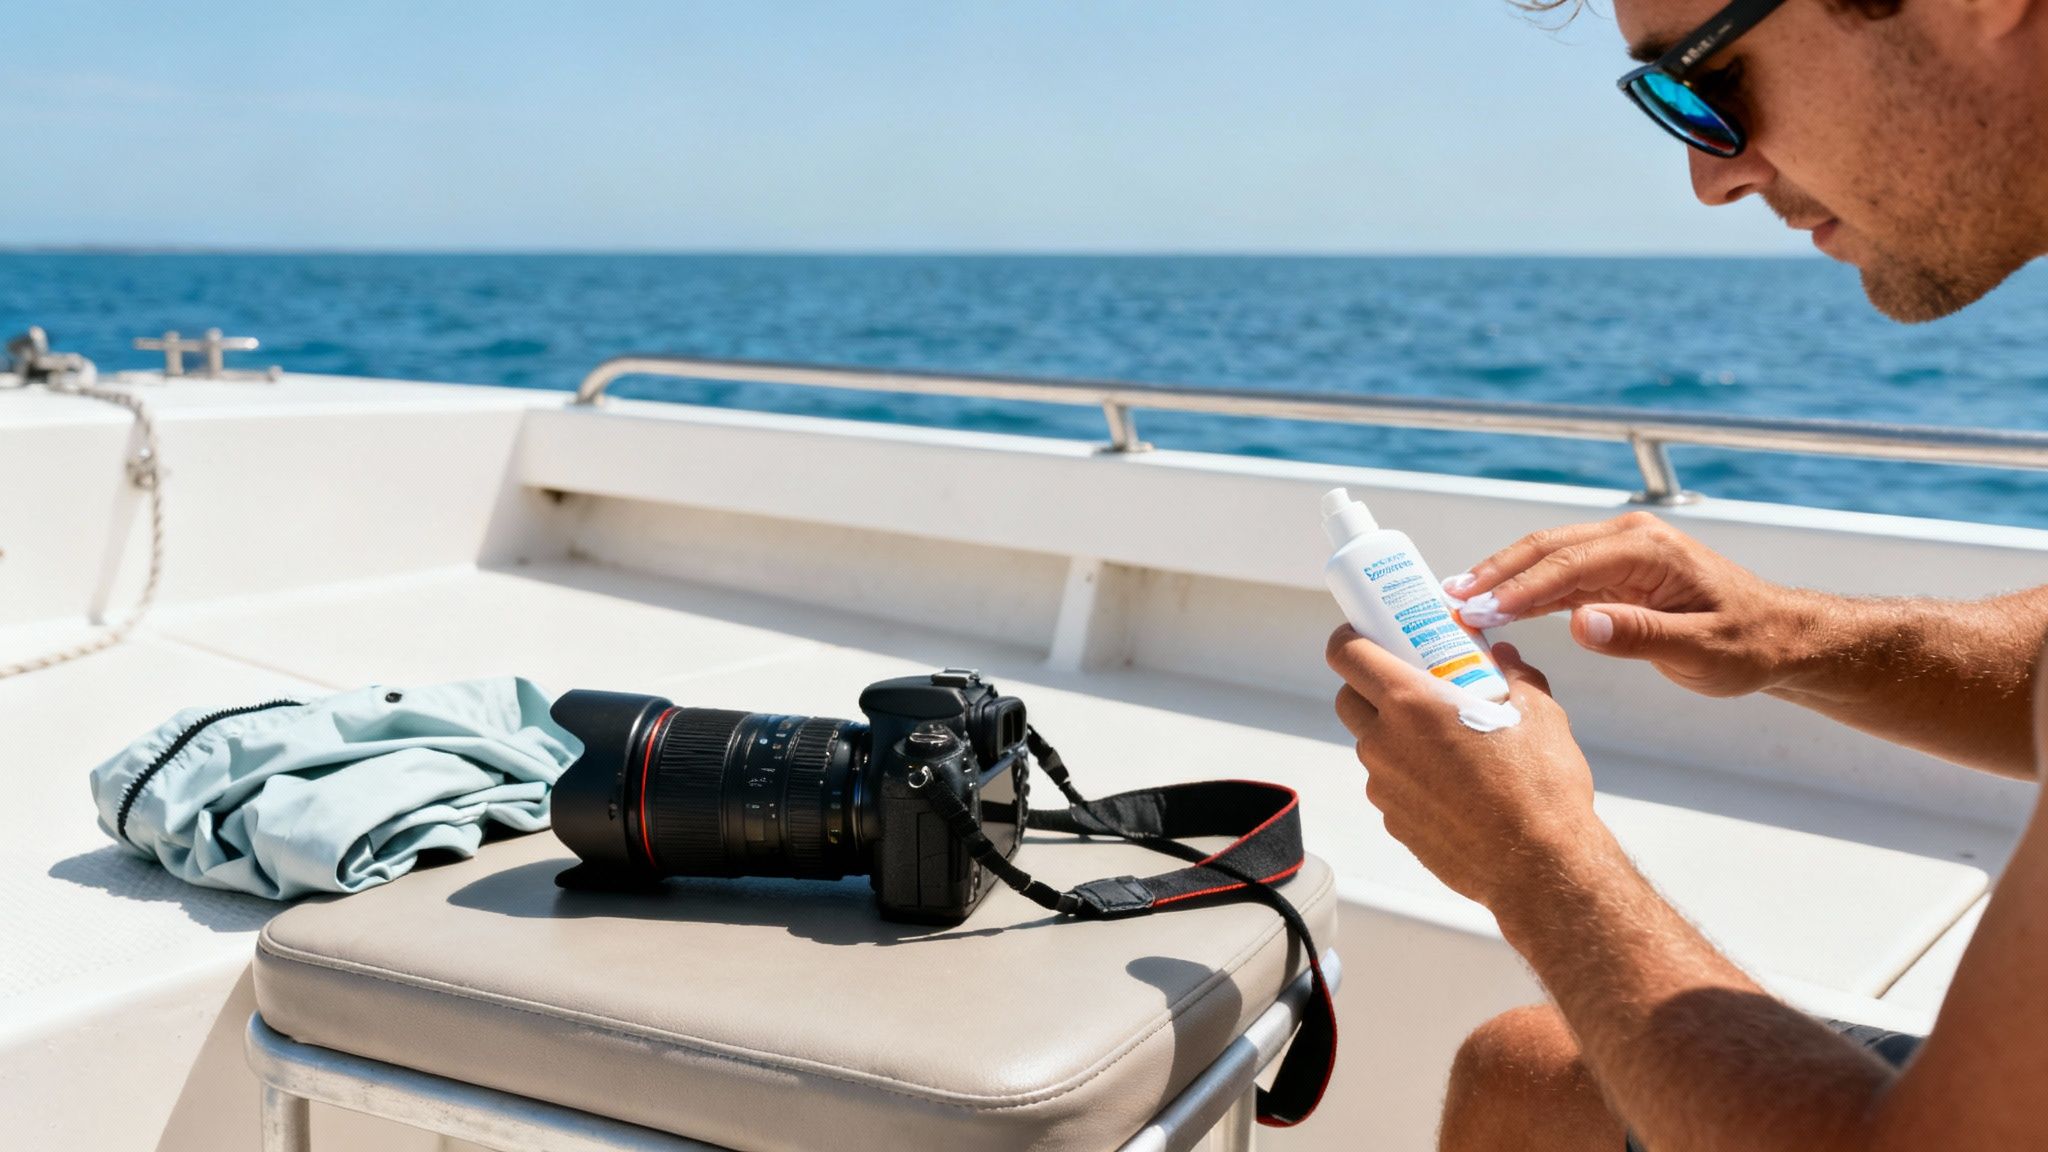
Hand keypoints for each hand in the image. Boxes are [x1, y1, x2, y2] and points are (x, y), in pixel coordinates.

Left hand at [1326, 625, 1601, 908]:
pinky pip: (1388, 783)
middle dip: (1368, 684)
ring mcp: (1384, 785)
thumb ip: (1516, 676)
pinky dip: (1406, 773)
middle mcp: (1384, 742)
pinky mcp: (1392, 820)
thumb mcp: (1540, 714)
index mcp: (1411, 704)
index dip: (1348, 638)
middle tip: (1408, 683)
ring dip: (1391, 732)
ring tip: (1440, 737)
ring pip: (1370, 743)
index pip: (1347, 655)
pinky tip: (1449, 781)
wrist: (1539, 866)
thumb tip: (1505, 657)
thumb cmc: (1540, 788)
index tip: (1363, 633)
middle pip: (1348, 698)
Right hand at [1448, 511, 1817, 697]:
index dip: (1519, 587)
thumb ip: (1639, 636)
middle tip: (1449, 599)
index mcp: (1648, 549)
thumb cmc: (1748, 644)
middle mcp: (1629, 540)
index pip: (1568, 564)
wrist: (1777, 636)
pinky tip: (1492, 605)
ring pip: (1547, 559)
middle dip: (1495, 574)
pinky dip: (1524, 591)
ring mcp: (1620, 553)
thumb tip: (1579, 623)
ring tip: (1455, 600)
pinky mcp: (1615, 573)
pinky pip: (1560, 577)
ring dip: (1502, 579)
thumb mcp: (1702, 650)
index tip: (1478, 608)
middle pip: (1546, 549)